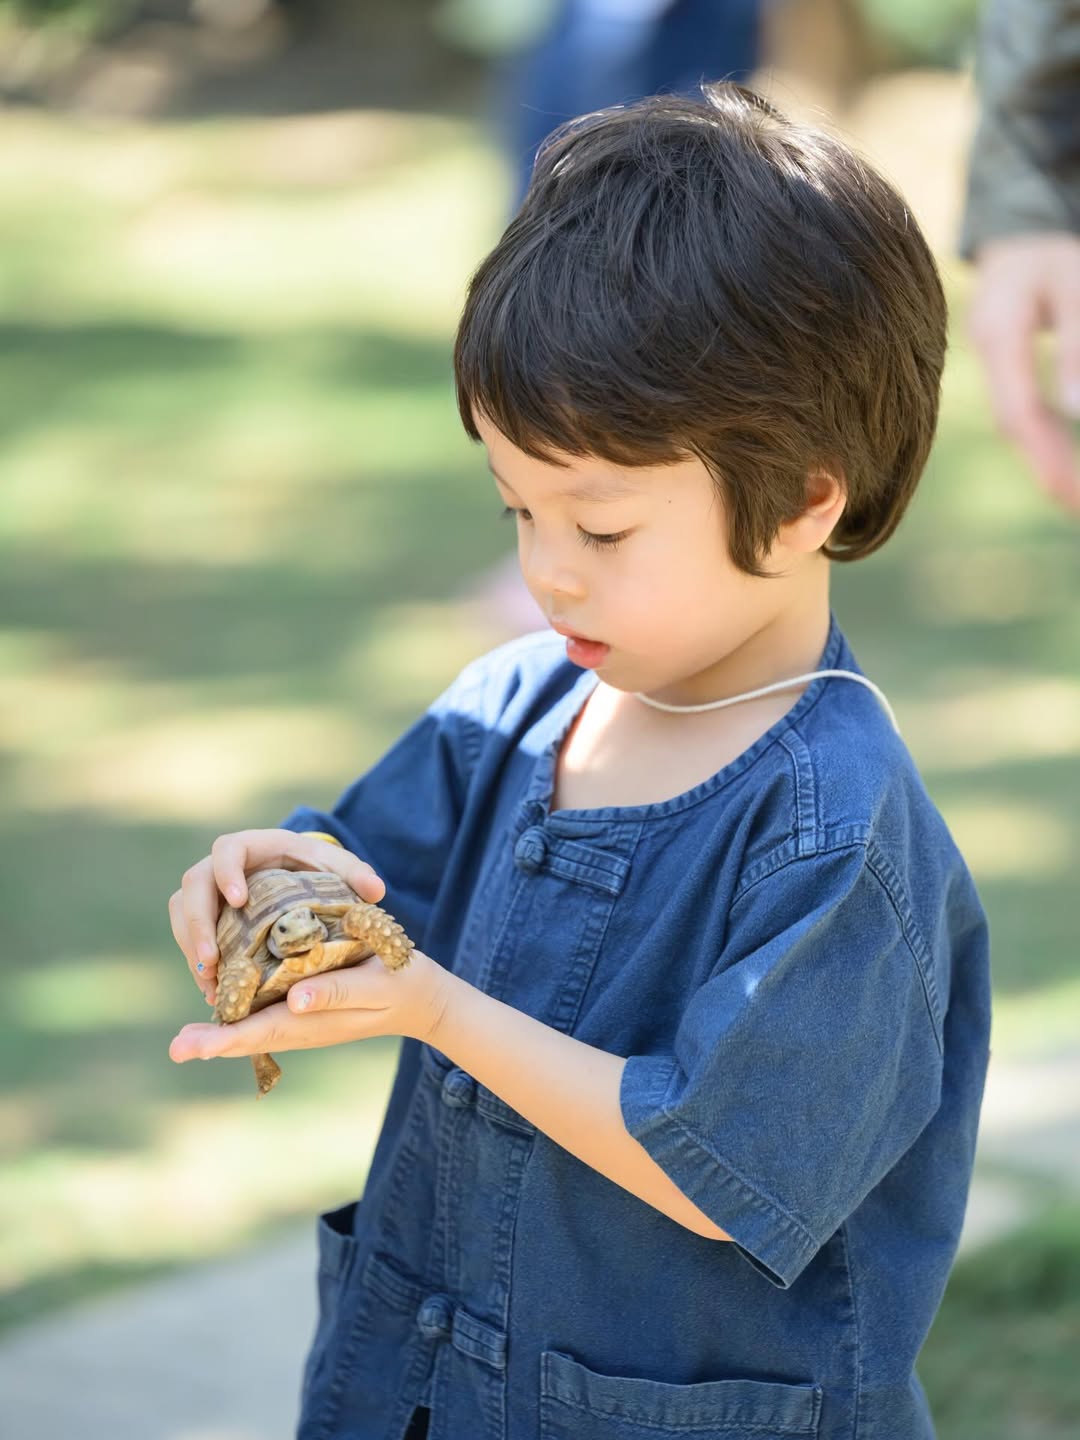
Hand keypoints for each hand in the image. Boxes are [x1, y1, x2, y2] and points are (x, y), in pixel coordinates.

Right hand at [167, 828, 385, 1006]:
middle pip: (193, 885)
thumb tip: (377, 891)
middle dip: (197, 923)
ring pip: (182, 913)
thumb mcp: (336, 868)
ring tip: (210, 983)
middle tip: (212, 959)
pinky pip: (187, 936)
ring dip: (191, 948)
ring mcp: (208, 891)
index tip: (238, 900)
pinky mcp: (204, 916)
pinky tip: (213, 992)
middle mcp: (222, 865)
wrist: (298, 878)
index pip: (228, 849)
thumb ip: (356, 875)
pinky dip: (198, 963)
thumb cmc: (318, 869)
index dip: (227, 872)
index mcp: (254, 845)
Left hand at [168, 945, 452, 1060]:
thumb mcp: (376, 983)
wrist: (424, 998)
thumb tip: (294, 1001)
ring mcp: (307, 1021)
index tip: (193, 1045)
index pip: (264, 1029)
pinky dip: (245, 1017)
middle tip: (177, 1047)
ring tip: (186, 1041)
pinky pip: (271, 1017)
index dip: (226, 1037)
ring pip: (258, 1030)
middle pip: (252, 1036)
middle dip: (212, 1042)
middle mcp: (306, 1024)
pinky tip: (226, 1009)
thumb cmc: (402, 984)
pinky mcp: (310, 1009)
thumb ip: (336, 992)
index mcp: (317, 1019)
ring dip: (222, 1035)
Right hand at [968, 232, 1079, 511]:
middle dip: (1045, 465)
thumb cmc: (1055, 251)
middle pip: (1013, 421)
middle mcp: (986, 346)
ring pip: (1015, 417)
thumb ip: (1077, 343)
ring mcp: (990, 355)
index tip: (1067, 492)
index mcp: (1000, 328)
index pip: (1019, 407)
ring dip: (1044, 454)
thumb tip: (1077, 412)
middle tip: (1075, 505)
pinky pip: (1019, 404)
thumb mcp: (1077, 282)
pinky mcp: (1000, 360)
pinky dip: (1042, 433)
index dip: (1044, 454)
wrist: (1022, 227)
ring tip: (1069, 492)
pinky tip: (1058, 456)